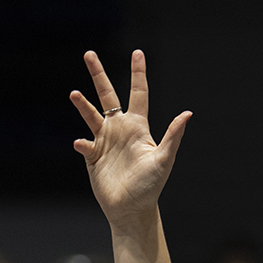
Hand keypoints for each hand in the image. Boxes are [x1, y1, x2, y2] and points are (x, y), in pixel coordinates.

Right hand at [70, 50, 190, 232]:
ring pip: (91, 115)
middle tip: (89, 54)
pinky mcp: (92, 156)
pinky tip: (82, 144)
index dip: (138, 74)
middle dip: (99, 75)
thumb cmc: (151, 186)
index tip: (137, 53)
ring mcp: (105, 142)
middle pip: (107, 96)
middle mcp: (120, 130)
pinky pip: (84, 144)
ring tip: (75, 94)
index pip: (138, 94)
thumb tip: (187, 114)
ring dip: (83, 105)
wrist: (132, 209)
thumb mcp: (164, 160)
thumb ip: (172, 136)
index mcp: (138, 127)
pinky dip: (82, 143)